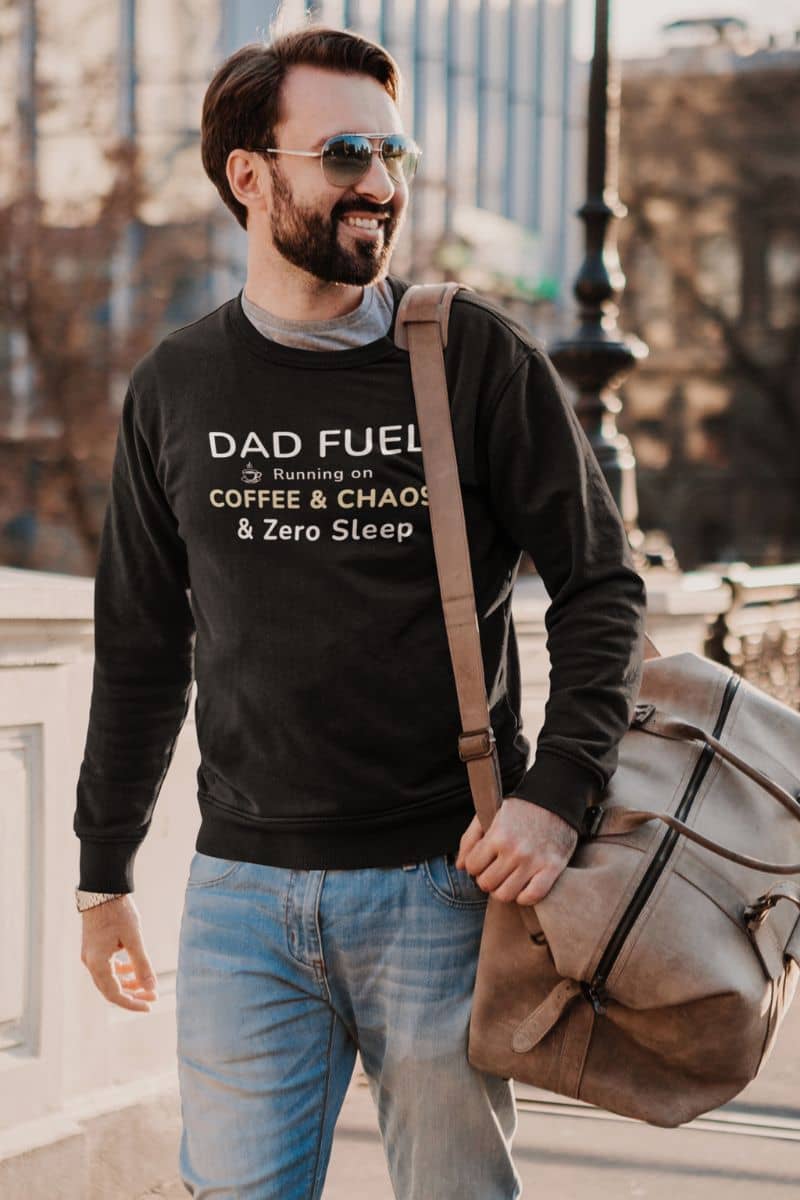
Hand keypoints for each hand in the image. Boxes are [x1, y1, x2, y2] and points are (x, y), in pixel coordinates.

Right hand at [80, 895, 158, 1011]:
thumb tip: (151, 987)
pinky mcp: (94, 947)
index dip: (132, 1003)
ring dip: (128, 983)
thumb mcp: (134, 938)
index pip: (114, 995)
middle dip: (132, 995)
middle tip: (152, 997)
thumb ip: (142, 964)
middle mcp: (90, 963)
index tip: (150, 1005)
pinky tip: (134, 968)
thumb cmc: (118, 912)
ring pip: (109, 979)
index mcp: (97, 963)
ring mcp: (91, 955)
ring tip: (147, 984)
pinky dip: (121, 971)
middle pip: (111, 990)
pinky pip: (107, 967)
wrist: (102, 889)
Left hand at [455, 797, 577, 904]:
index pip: (472, 866)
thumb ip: (470, 839)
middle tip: (495, 870)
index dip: (474, 865)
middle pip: (487, 883)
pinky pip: (532, 897)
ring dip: (503, 889)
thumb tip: (460, 866)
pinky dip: (524, 896)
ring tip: (507, 879)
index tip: (482, 861)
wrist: (555, 798)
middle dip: (486, 878)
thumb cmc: (521, 808)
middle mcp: (515, 851)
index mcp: (498, 836)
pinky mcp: (553, 868)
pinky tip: (523, 886)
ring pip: (506, 895)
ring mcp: (534, 862)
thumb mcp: (489, 814)